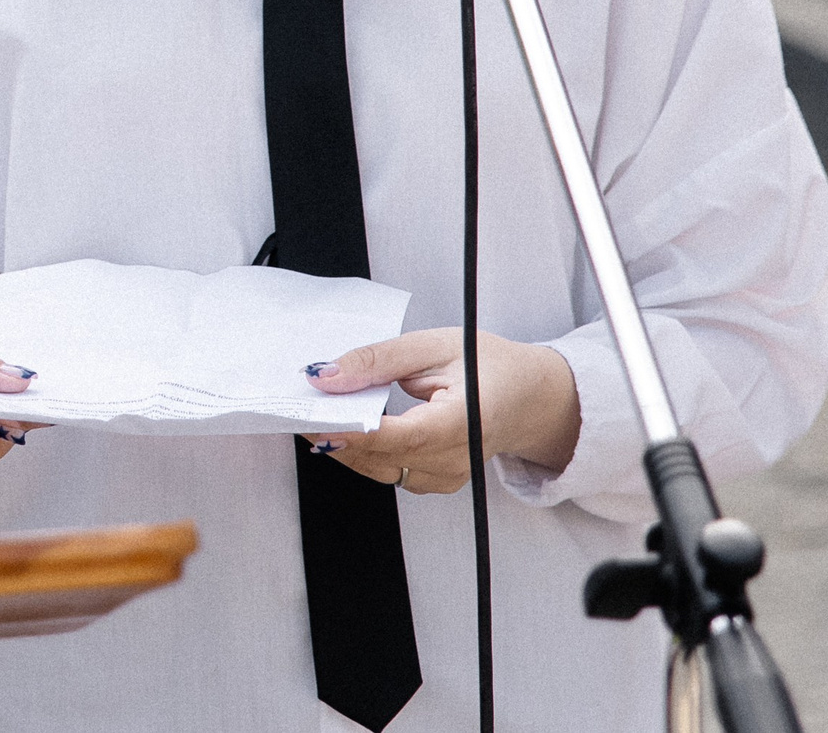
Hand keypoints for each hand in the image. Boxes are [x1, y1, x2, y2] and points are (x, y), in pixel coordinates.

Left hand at [303, 328, 581, 494]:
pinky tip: (344, 428)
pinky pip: (388, 471)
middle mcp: (457, 459)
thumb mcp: (434, 346)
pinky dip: (362, 452)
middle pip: (381, 457)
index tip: (311, 414)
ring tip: (314, 413)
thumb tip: (326, 375)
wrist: (532, 398)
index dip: (350, 430)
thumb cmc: (490, 367)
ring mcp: (448, 477)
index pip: (398, 436)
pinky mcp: (436, 481)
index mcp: (465, 422)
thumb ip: (378, 360)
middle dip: (334, 434)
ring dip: (343, 445)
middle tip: (296, 407)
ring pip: (379, 469)